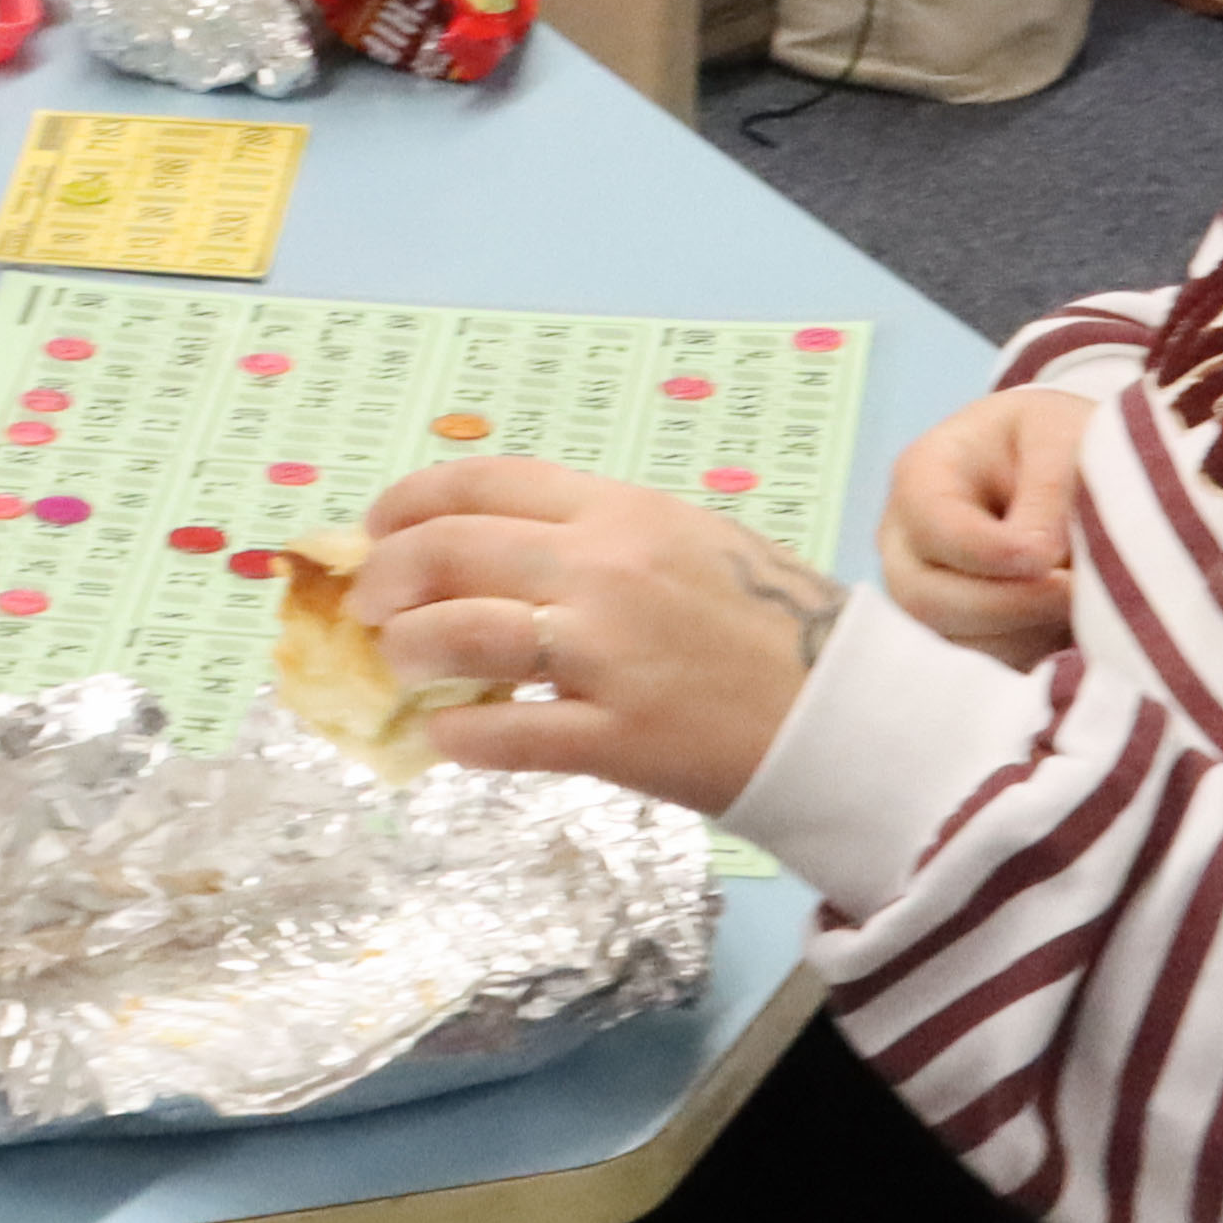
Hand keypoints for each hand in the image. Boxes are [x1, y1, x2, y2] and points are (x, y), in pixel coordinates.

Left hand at [349, 455, 848, 820]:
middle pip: (450, 554)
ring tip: (401, 662)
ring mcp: (609, 656)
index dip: (409, 501)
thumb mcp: (690, 541)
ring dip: (408, 649)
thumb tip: (490, 542)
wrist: (853, 712)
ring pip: (460, 637)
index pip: (483, 483)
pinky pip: (504, 734)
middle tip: (369, 604)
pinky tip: (445, 734)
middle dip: (387, 578)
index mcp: (623, 512)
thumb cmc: (772, 622)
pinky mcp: (618, 739)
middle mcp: (606, 571)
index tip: (375, 527)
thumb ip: (597, 534)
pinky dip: (457, 734)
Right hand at [876, 380, 1095, 668]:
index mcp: (922, 477)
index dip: (988, 552)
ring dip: (1028, 633)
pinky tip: (1071, 625)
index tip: (1049, 558)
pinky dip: (1033, 657)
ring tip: (1085, 601)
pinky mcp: (961, 639)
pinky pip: (985, 670)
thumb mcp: (1066, 437)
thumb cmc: (1065, 443)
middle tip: (1078, 593)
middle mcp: (906, 544)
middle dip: (1010, 604)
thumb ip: (1049, 491)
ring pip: (955, 646)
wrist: (1078, 473)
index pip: (933, 527)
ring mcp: (927, 597)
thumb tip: (1036, 561)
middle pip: (924, 599)